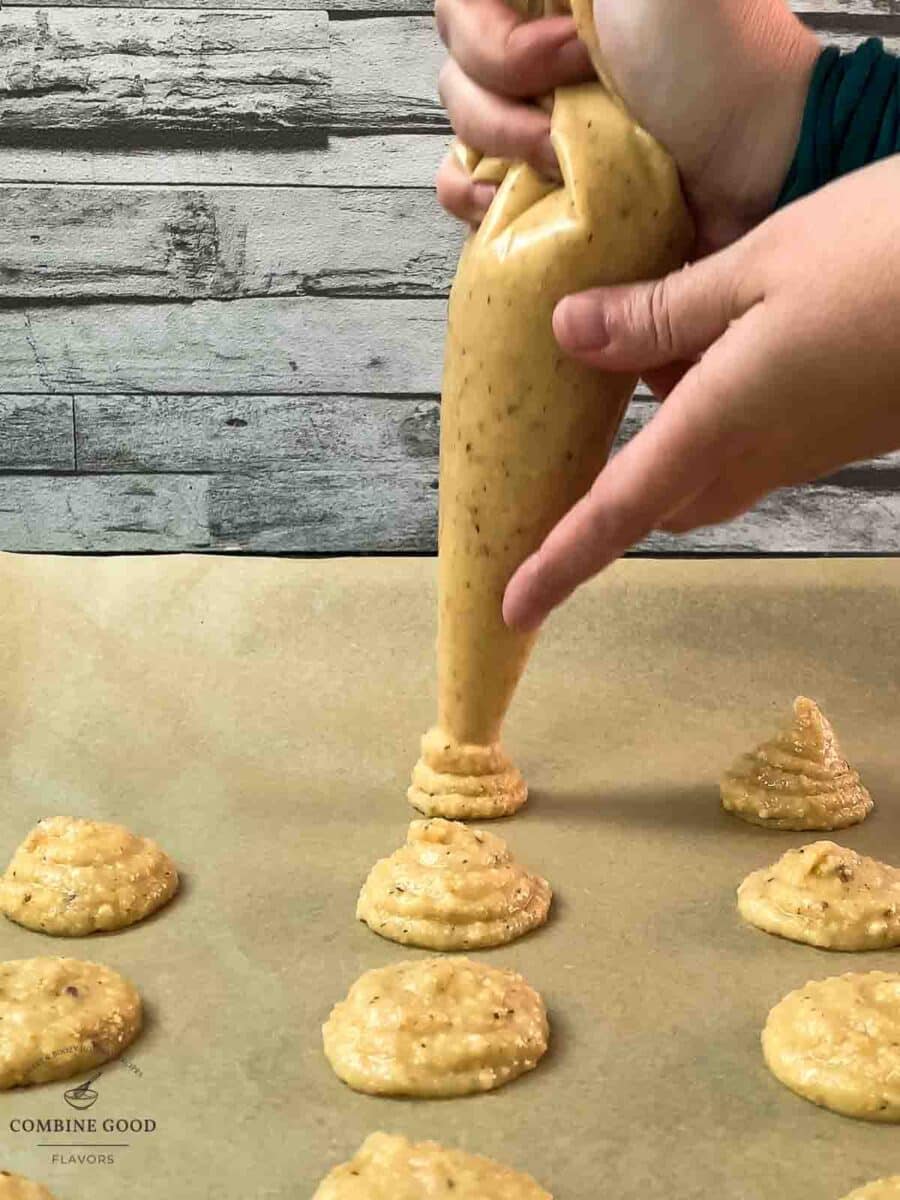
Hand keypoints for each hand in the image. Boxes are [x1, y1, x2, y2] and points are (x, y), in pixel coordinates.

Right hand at [436, 0, 819, 250]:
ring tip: (568, 163)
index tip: (569, 54)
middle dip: (509, 92)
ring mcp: (531, 116)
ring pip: (457, 122)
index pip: (465, 2)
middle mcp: (535, 46)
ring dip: (503, 146)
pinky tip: (506, 201)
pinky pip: (459, 184)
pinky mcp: (534, 182)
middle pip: (456, 61)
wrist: (760, 162)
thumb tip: (552, 1)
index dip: (495, 36)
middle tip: (582, 104)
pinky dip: (471, 195)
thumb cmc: (720, 58)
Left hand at [502, 156, 899, 630]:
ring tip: (638, 349)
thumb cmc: (886, 256)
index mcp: (722, 424)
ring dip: (667, 434)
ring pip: (710, 467)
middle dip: (616, 492)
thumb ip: (659, 314)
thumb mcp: (756, 268)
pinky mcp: (843, 424)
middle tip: (574, 437)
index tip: (512, 608)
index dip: (559, 564)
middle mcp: (763, 455)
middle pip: (667, 501)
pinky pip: (756, 435)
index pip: (618, 513)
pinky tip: (715, 330)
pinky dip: (714, 404)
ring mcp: (809, 446)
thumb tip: (567, 335)